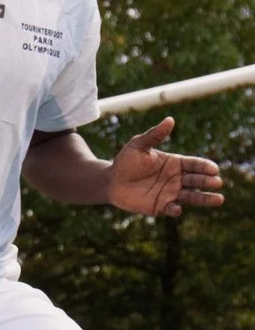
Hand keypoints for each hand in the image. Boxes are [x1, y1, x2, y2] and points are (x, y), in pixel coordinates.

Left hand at [109, 116, 224, 216]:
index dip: (205, 166)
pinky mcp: (161, 207)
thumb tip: (170, 120)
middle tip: (217, 182)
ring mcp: (171, 194)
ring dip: (204, 199)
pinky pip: (171, 209)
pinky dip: (176, 210)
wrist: (110, 181)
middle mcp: (178, 179)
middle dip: (207, 181)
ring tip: (219, 200)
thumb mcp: (138, 145)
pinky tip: (178, 209)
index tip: (214, 169)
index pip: (195, 164)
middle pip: (197, 180)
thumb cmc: (126, 161)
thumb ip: (154, 135)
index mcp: (176, 163)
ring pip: (191, 196)